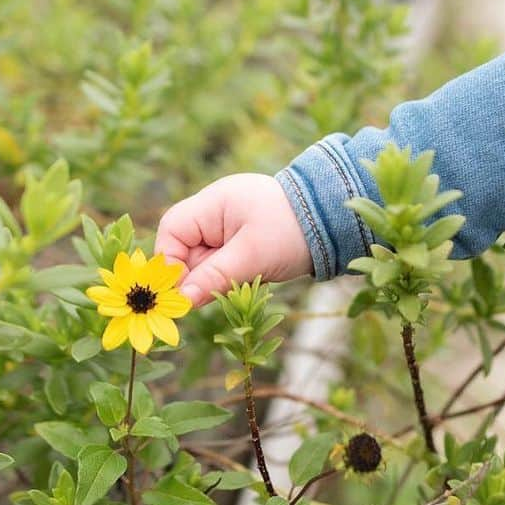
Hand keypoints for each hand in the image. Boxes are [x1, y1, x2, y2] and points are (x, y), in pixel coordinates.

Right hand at [154, 174, 311, 306]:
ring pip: (203, 261)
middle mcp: (215, 212)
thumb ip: (213, 277)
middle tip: (221, 289)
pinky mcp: (240, 241)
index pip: (171, 231)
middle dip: (199, 274)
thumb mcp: (252, 256)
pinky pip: (221, 264)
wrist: (333, 222)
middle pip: (184, 249)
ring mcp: (227, 227)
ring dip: (216, 278)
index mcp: (212, 203)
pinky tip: (249, 278)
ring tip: (244, 278)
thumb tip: (181, 301)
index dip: (171, 263)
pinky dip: (229, 276)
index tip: (185, 292)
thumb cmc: (292, 231)